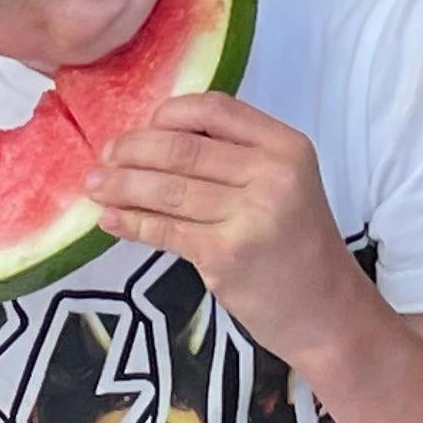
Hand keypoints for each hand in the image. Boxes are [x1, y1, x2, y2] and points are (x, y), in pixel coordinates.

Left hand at [89, 94, 383, 374]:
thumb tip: (158, 137)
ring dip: (121, 185)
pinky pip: (164, 229)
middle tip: (105, 155)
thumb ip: (237, 157)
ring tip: (94, 185)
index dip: (170, 114)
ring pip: (167, 189)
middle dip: (133, 150)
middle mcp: (271, 175)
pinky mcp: (225, 255)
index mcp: (286, 147)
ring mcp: (249, 216)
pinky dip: (130, 222)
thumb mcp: (285, 184)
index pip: (215, 110)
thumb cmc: (298, 246)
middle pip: (183, 148)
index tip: (144, 126)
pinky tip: (110, 219)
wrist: (327, 312)